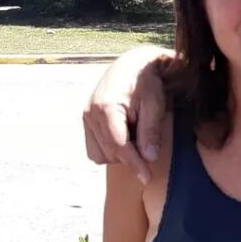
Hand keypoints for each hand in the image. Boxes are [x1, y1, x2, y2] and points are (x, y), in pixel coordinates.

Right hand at [82, 46, 170, 183]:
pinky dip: (109, 149)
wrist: (133, 63)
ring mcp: (85, 117)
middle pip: (109, 152)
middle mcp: (90, 114)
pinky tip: (125, 136)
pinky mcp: (86, 119)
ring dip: (118, 154)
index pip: (119, 146)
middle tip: (149, 147)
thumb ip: (150, 130)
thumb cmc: (148, 81)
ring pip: (99, 154)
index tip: (147, 177)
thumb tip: (149, 158)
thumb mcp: (155, 103)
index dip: (134, 164)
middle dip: (130, 158)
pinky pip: (94, 148)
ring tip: (137, 137)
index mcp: (106, 108)